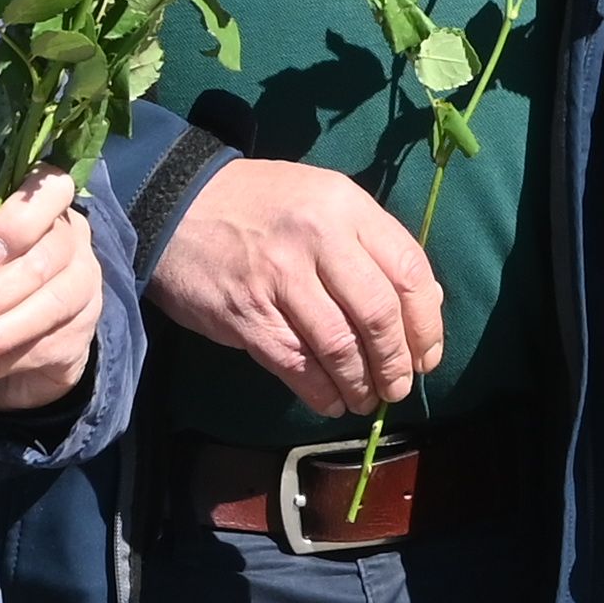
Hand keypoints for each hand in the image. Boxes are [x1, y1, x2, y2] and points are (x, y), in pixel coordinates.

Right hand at [151, 157, 443, 413]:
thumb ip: (370, 245)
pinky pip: (296, 364)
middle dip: (396, 362)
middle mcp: (318, 239)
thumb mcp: (324, 201)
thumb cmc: (262, 206)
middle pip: (378, 314)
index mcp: (346, 207)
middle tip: (399, 386)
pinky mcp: (246, 314)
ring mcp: (279, 277)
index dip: (426, 324)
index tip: (427, 356)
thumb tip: (422, 306)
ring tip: (366, 399)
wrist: (176, 204)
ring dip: (360, 384)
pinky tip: (331, 401)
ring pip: (340, 346)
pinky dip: (320, 391)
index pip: (409, 272)